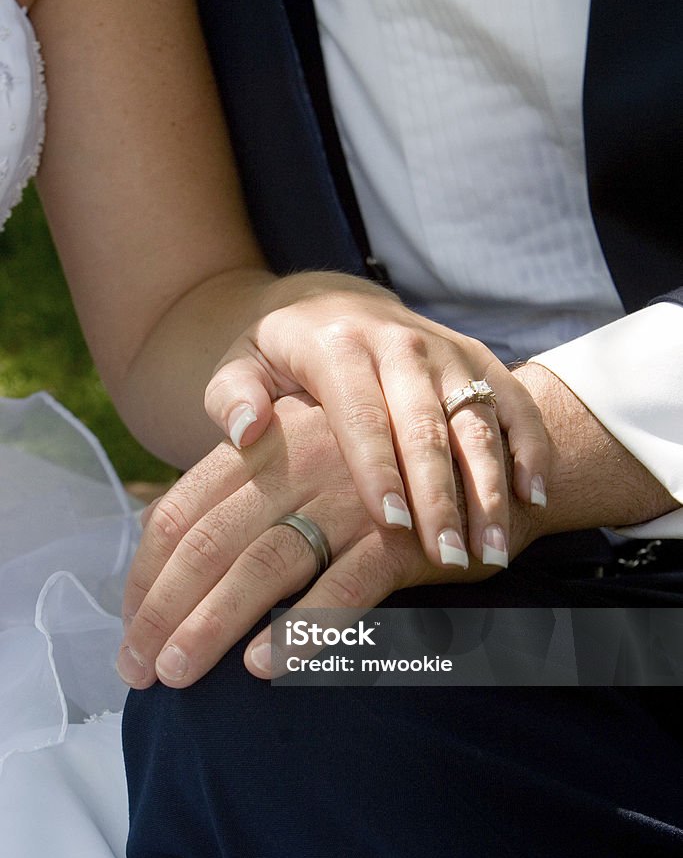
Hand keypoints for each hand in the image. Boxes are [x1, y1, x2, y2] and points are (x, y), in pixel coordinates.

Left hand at [117, 395, 540, 689]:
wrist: (489, 453)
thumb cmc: (382, 469)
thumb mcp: (309, 459)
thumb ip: (249, 492)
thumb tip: (176, 551)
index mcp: (269, 444)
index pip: (181, 509)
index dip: (145, 573)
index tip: (126, 629)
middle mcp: (301, 462)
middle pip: (210, 539)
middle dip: (164, 608)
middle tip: (136, 671)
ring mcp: (352, 497)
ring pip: (266, 562)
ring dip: (214, 621)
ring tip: (179, 674)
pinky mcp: (404, 535)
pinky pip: (346, 584)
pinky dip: (306, 624)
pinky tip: (267, 665)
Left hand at [204, 273, 549, 569]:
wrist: (337, 302)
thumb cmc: (283, 354)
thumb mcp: (242, 363)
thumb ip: (230, 395)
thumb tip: (245, 428)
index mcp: (338, 345)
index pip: (361, 412)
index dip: (378, 469)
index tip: (392, 522)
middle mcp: (400, 343)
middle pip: (427, 424)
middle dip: (443, 494)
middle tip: (452, 555)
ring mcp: (447, 352)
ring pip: (478, 421)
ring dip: (491, 487)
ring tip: (495, 549)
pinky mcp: (480, 362)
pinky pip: (515, 405)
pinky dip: (531, 449)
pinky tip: (536, 499)